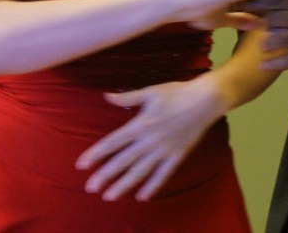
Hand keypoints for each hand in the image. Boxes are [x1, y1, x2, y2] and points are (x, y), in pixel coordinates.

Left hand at [76, 76, 221, 201]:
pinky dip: (152, 186)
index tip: (82, 164)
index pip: (113, 142)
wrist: (205, 100)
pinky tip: (141, 196)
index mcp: (141, 123)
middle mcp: (149, 140)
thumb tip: (106, 96)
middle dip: (105, 175)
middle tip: (90, 188)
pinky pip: (163, 175)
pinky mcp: (177, 155)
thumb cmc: (177, 92)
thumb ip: (127, 97)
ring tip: (109, 196)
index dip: (96, 153)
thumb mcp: (150, 92)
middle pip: (123, 161)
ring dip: (124, 185)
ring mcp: (164, 150)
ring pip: (140, 171)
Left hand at [242, 0, 287, 69]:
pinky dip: (275, 63)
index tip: (248, 5)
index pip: (281, 0)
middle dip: (263, 23)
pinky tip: (265, 65)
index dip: (262, 3)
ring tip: (262, 45)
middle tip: (253, 26)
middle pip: (277, 19)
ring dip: (267, 42)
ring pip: (280, 39)